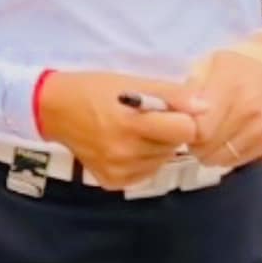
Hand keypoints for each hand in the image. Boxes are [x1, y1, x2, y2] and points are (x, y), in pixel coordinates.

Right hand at [36, 71, 207, 188]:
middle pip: (175, 145)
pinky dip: (142, 159)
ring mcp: (118, 170)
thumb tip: (205, 107)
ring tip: (134, 130)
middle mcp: (124, 151)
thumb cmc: (95, 90)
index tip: (173, 110)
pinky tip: (124, 145)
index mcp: (131, 123)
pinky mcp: (113, 181)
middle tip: (147, 117)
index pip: (185, 130)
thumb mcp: (133, 81)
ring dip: (156, 145)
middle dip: (169, 131)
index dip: (184, 118)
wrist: (56, 110)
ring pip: (162, 160)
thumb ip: (173, 94)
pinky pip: (146, 171)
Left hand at [188, 48, 261, 166]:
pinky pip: (235, 162)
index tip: (182, 124)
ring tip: (209, 135)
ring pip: (220, 159)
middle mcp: (249, 111)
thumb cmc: (237, 66)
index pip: (200, 128)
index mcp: (230, 87)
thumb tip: (171, 113)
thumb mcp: (208, 65)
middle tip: (193, 130)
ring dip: (208, 152)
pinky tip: (223, 139)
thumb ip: (189, 90)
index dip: (185, 131)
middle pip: (207, 147)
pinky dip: (224, 155)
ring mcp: (260, 129)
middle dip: (193, 144)